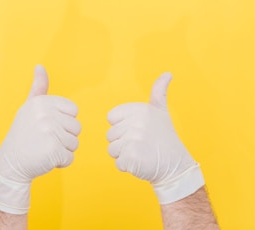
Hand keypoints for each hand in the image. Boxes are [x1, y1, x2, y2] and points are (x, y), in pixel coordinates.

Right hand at [0, 65, 80, 213]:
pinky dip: (60, 163)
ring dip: (62, 150)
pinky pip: (70, 158)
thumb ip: (39, 88)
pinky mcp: (53, 150)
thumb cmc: (23, 135)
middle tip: (44, 140)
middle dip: (64, 138)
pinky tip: (45, 159)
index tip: (47, 126)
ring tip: (43, 149)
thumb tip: (40, 66)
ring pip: (75, 143)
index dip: (64, 122)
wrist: (9, 163)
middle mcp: (46, 114)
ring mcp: (50, 131)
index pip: (74, 111)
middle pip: (76, 128)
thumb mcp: (29, 108)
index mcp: (43, 102)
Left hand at [106, 73, 203, 203]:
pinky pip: (118, 162)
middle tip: (142, 144)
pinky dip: (127, 166)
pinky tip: (141, 162)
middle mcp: (136, 122)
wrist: (176, 165)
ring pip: (112, 149)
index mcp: (139, 109)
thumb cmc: (164, 138)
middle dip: (123, 143)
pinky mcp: (132, 156)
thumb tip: (167, 73)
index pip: (111, 118)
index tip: (138, 130)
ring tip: (142, 153)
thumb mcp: (161, 111)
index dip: (122, 127)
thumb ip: (159, 92)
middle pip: (110, 135)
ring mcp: (134, 139)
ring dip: (124, 155)